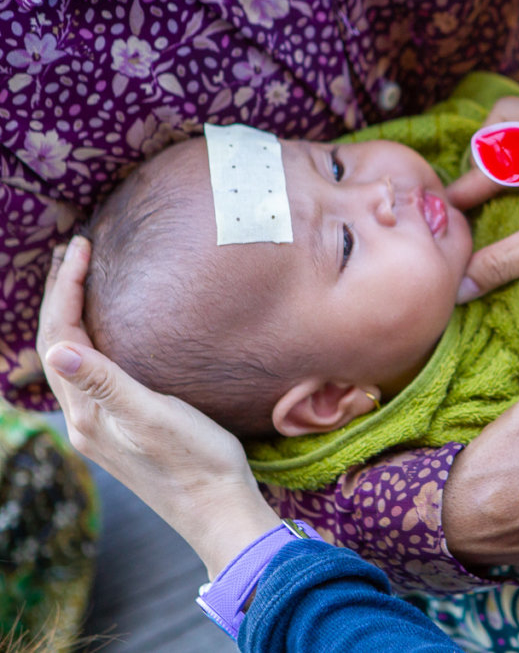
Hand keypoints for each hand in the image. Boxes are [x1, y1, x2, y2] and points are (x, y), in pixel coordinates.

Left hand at [37, 236, 279, 577]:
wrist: (220, 510)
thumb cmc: (195, 462)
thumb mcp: (153, 417)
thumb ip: (107, 384)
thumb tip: (59, 349)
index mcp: (86, 414)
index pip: (58, 337)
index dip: (64, 290)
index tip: (80, 248)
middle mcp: (85, 420)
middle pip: (58, 346)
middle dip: (60, 297)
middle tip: (73, 252)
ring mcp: (103, 427)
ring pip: (73, 360)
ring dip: (72, 317)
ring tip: (81, 282)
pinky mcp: (124, 431)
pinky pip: (92, 375)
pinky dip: (91, 341)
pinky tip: (110, 335)